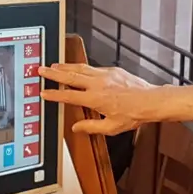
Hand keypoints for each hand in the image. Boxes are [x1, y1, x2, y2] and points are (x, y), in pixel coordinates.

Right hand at [39, 63, 155, 134]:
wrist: (151, 101)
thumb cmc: (134, 114)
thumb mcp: (111, 127)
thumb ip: (91, 126)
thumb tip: (76, 128)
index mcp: (95, 99)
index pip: (69, 96)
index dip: (54, 95)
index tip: (44, 92)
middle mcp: (98, 84)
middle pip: (70, 76)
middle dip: (54, 73)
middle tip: (42, 70)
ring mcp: (105, 75)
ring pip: (80, 68)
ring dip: (66, 67)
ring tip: (54, 66)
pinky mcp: (112, 70)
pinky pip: (92, 67)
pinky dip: (82, 67)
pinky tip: (77, 68)